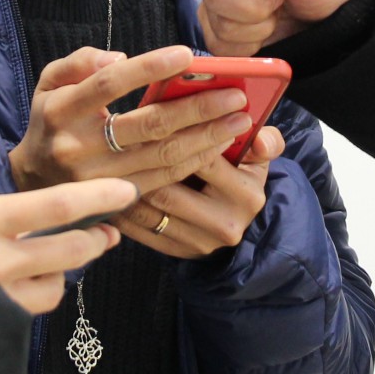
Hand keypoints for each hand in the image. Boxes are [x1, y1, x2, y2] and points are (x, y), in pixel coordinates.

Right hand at [0, 178, 134, 314]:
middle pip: (69, 249)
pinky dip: (35, 298)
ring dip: (66, 272)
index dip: (96, 198)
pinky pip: (29, 312)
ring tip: (64, 262)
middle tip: (107, 234)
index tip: (124, 192)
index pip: (55, 205)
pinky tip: (27, 289)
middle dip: (95, 240)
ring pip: (55, 285)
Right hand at [9, 45, 252, 194]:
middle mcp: (79, 148)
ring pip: (162, 157)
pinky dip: (195, 161)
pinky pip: (164, 180)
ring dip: (207, 138)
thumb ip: (78, 62)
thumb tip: (118, 58)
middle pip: (147, 125)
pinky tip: (219, 145)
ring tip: (239, 120)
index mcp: (62, 111)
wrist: (31, 182)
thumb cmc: (51, 120)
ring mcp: (99, 180)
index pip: (110, 84)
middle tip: (235, 95)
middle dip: (197, 109)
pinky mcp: (116, 199)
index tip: (188, 54)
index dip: (150, 68)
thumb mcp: (49, 83)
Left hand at [120, 125, 281, 259]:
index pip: (206, 160)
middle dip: (143, 165)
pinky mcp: (179, 253)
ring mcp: (201, 241)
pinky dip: (123, 211)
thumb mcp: (257, 160)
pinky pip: (143, 231)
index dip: (178, 138)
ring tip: (109, 165)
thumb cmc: (239, 178)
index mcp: (246, 193)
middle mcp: (225, 221)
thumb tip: (260, 138)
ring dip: (127, 187)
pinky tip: (109, 191)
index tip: (151, 121)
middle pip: (173, 189)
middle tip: (118, 143)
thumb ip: (266, 142)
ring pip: (153, 211)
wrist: (235, 225)